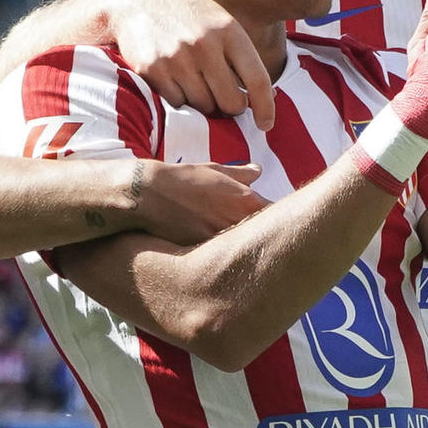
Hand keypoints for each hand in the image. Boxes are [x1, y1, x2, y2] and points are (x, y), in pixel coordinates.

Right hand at [99, 0, 276, 129]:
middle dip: (231, 108)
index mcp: (229, 31)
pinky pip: (177, 104)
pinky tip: (176, 79)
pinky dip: (180, 99)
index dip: (266, 107)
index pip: (257, 79)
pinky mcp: (152, 70)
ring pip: (204, 106)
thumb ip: (241, 57)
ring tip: (196, 82)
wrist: (137, 0)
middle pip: (231, 102)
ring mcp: (177, 59)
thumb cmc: (188, 16)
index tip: (266, 124)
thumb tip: (265, 97)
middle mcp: (204, 45)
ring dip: (204, 103)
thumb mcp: (221, 24)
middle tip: (225, 99)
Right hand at [130, 160, 265, 245]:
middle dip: (262, 237)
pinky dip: (221, 256)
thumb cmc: (182, 179)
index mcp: (246, 201)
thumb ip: (240, 174)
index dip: (278, 220)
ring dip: (241, 248)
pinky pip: (221, 257)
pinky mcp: (205, 252)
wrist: (149, 195)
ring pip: (242, 249)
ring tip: (237, 248)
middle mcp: (238, 222)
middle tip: (258, 238)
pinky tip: (217, 255)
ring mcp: (222, 239)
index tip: (275, 221)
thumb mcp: (214, 170)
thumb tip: (258, 170)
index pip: (276, 216)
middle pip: (263, 237)